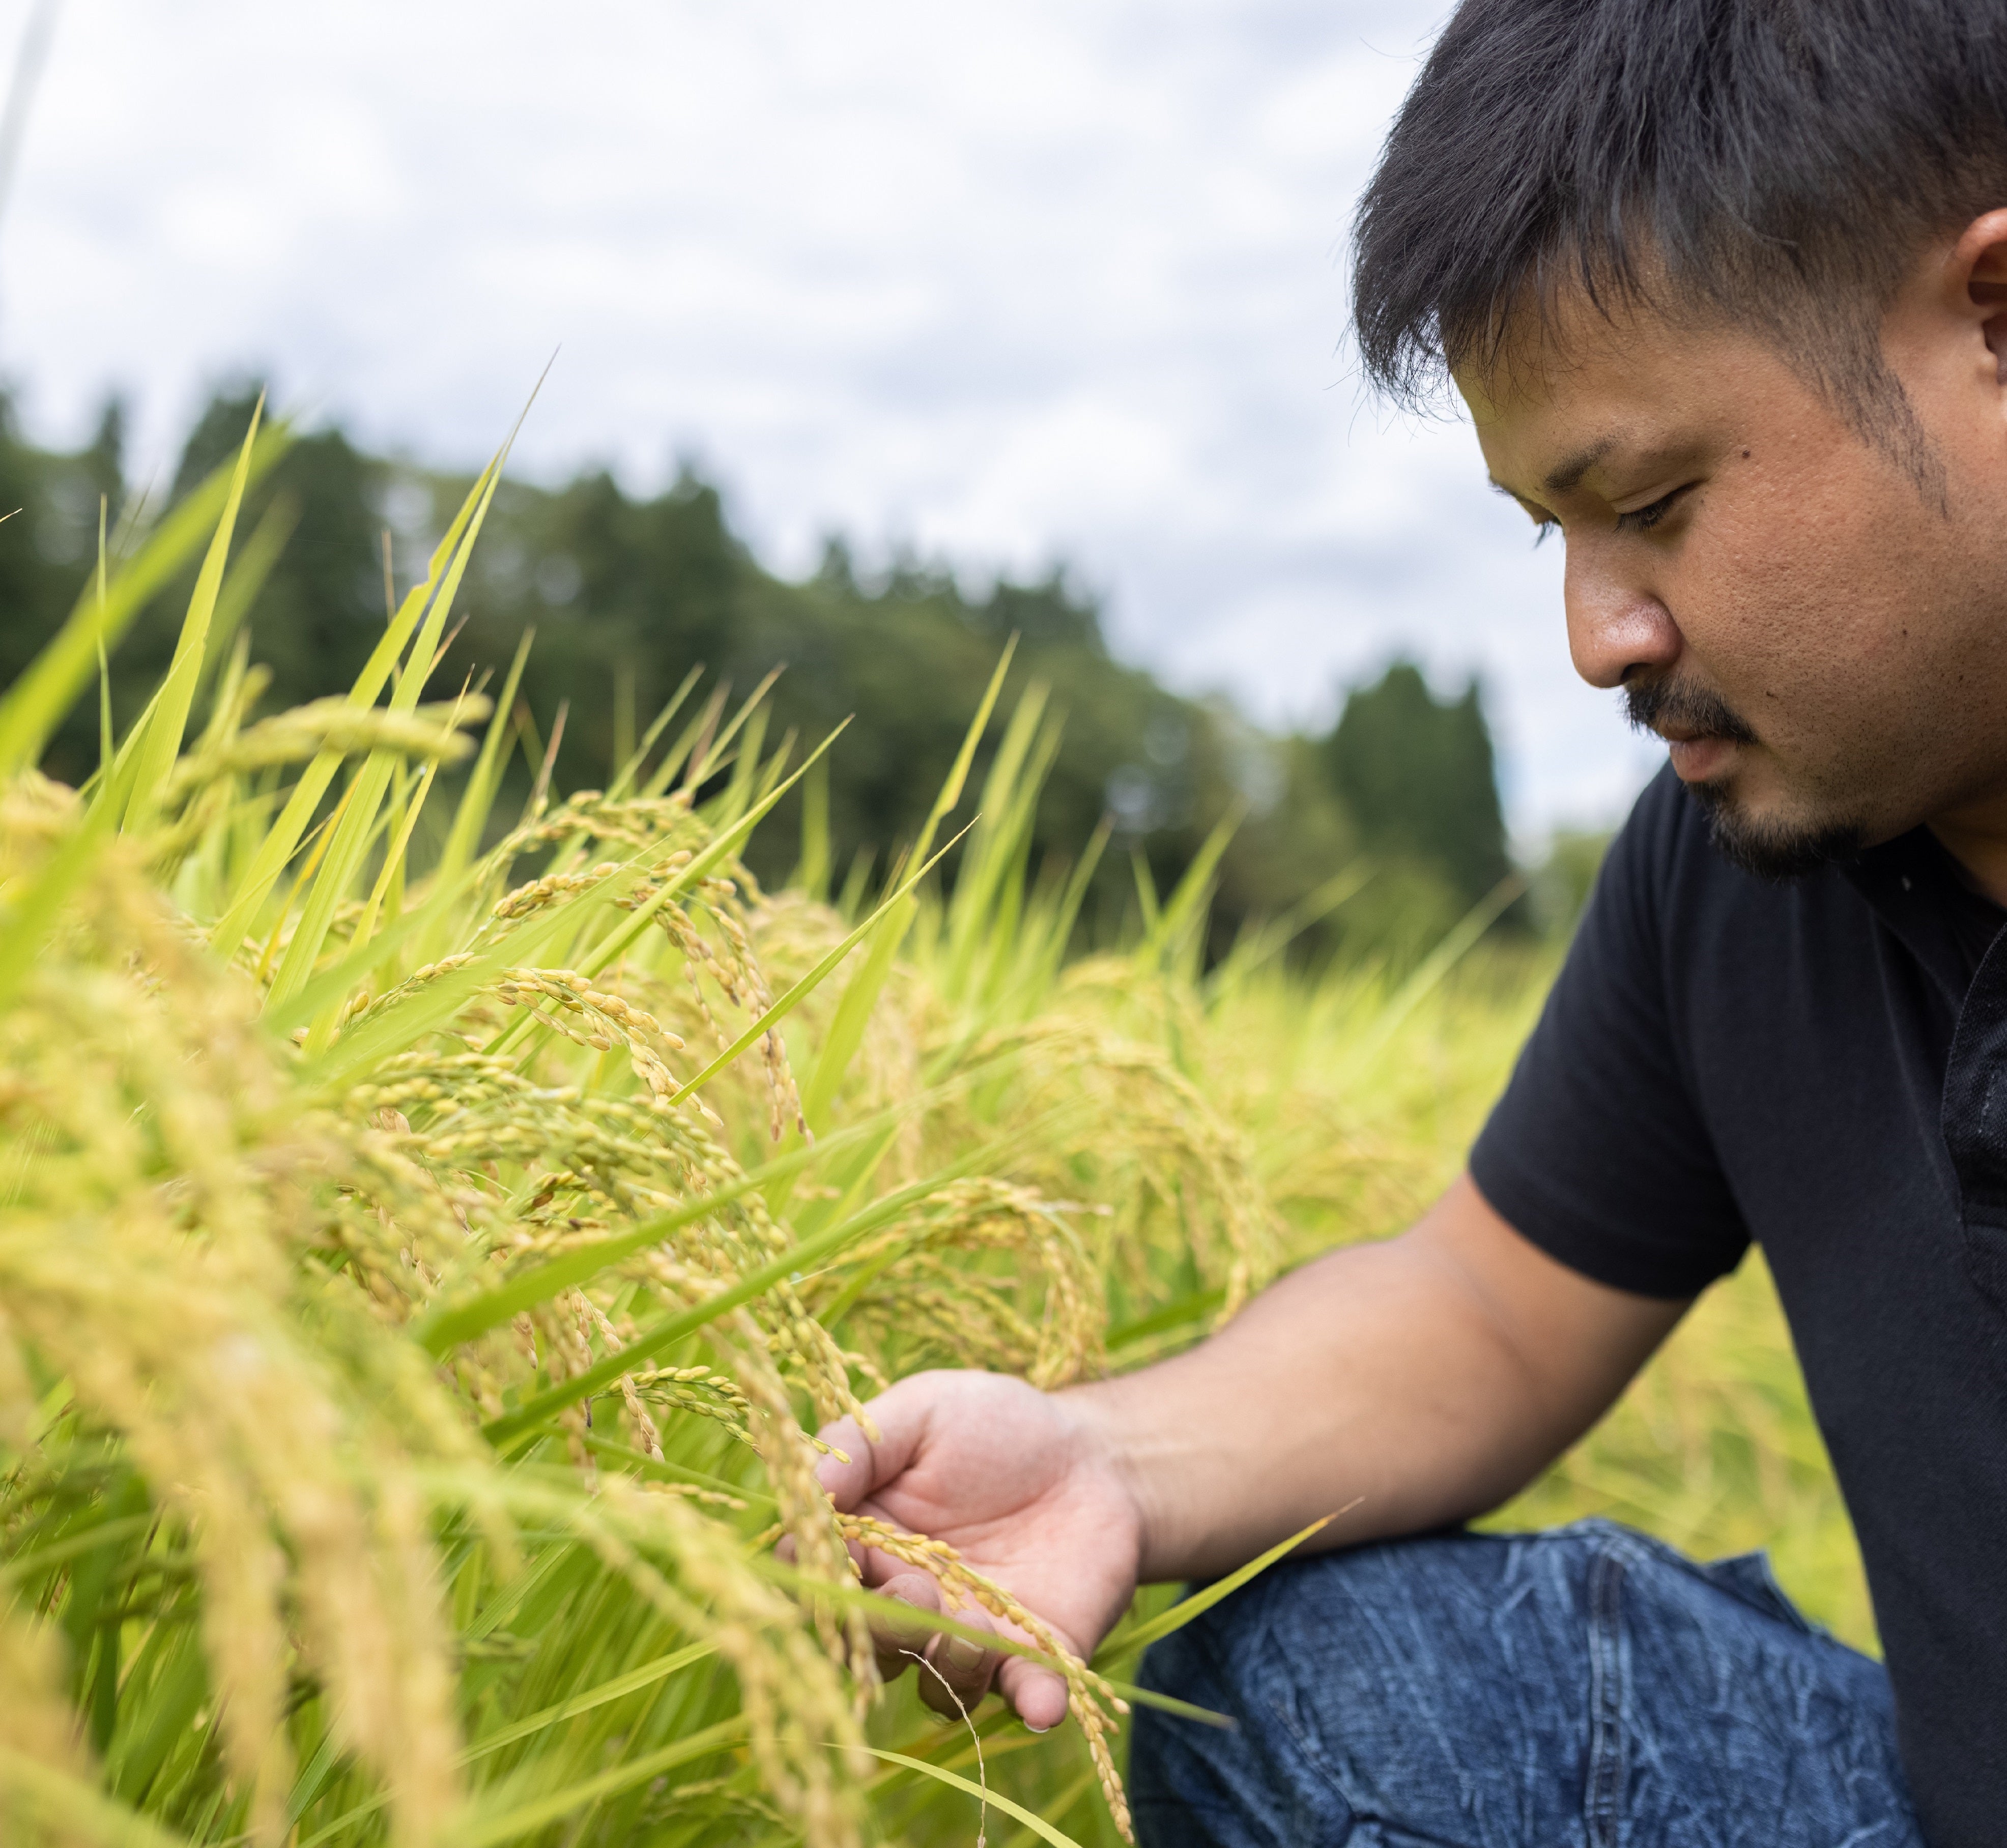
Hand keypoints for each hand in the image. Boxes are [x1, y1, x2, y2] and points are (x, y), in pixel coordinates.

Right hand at [815, 1369, 1143, 1730]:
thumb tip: (808, 1489)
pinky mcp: (1038, 1654)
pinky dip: (1033, 1703)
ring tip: (977, 1630)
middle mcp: (910, 1601)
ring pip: (938, 1683)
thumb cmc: (996, 1425)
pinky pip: (1028, 1694)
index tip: (832, 1553)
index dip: (818, 1574)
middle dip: (882, 1629)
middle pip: (870, 1642)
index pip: (822, 1576)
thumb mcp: (924, 1410)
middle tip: (914, 1589)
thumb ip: (861, 1445)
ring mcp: (972, 1635)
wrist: (1096, 1453)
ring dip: (949, 1666)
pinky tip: (1043, 1702)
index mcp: (871, 1544)